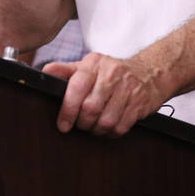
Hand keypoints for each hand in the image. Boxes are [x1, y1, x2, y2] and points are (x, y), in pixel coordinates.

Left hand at [43, 52, 166, 136]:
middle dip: (82, 122)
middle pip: (90, 108)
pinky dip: (111, 132)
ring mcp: (128, 88)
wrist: (150, 72)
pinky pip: (120, 127)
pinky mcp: (140, 103)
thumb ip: (65, 70)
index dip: (67, 110)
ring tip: (94, 127)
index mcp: (94, 63)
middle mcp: (112, 73)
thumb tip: (44, 73)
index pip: (76, 87)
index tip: (63, 124)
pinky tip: (108, 127)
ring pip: (106, 120)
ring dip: (96, 130)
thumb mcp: (88, 66)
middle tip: (80, 124)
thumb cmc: (112, 72)